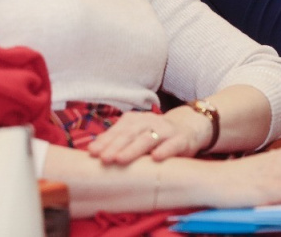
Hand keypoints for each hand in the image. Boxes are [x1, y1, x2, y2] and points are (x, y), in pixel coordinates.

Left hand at [87, 107, 209, 163]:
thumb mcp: (136, 134)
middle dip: (116, 145)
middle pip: (130, 133)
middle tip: (103, 158)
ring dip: (134, 149)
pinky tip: (155, 158)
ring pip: (148, 139)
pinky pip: (172, 145)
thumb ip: (118, 139)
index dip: (105, 140)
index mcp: (136, 120)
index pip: (119, 130)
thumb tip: (92, 148)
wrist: (188, 127)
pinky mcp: (181, 140)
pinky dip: (164, 150)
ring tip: (120, 159)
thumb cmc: (155, 135)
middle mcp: (150, 122)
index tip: (92, 152)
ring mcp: (166, 130)